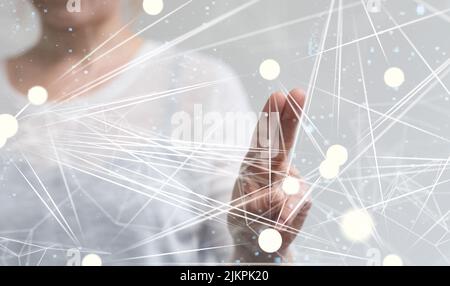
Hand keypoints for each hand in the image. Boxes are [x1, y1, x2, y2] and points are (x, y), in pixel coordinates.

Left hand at [228, 89, 310, 262]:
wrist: (261, 245)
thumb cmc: (248, 220)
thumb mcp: (243, 210)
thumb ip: (259, 202)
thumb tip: (281, 196)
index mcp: (255, 164)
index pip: (264, 137)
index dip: (271, 117)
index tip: (278, 95)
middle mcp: (276, 168)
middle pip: (284, 140)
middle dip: (290, 117)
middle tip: (298, 92)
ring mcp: (292, 182)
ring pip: (290, 183)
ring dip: (276, 204)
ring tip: (266, 221)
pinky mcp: (303, 199)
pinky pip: (298, 203)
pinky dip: (285, 215)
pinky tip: (279, 224)